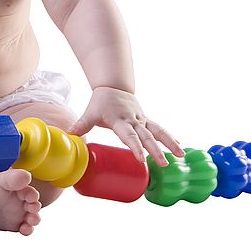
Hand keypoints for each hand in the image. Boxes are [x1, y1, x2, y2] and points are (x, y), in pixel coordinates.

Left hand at [68, 87, 183, 165]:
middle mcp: (134, 120)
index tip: (141, 159)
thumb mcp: (90, 113)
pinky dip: (169, 137)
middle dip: (156, 150)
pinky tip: (179, 146)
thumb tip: (70, 135)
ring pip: (159, 131)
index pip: (129, 136)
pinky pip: (159, 129)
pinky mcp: (146, 120)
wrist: (113, 86)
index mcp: (120, 120)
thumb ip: (82, 125)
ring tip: (181, 155)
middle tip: (164, 163)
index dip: (135, 147)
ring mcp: (142, 120)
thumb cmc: (101, 102)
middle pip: (147, 136)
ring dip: (170, 142)